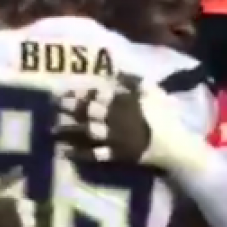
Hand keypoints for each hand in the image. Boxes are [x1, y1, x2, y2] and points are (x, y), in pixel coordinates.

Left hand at [54, 74, 190, 169]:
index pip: (97, 95)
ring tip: (51, 129)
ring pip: (87, 132)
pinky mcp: (115, 155)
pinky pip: (94, 155)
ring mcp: (114, 139)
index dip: (79, 93)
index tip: (64, 91)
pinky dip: (79, 154)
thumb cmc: (166, 118)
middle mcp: (115, 119)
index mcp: (124, 102)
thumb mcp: (154, 92)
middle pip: (88, 112)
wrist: (175, 147)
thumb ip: (135, 81)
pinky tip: (64, 152)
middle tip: (53, 105)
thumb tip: (116, 71)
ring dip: (69, 130)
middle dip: (69, 108)